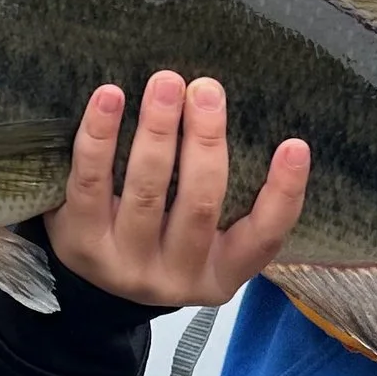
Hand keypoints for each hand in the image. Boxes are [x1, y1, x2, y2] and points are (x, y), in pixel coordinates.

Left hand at [43, 74, 309, 308]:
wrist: (90, 292)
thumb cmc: (163, 242)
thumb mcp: (206, 242)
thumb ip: (228, 195)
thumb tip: (240, 113)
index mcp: (221, 273)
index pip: (263, 238)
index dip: (284, 193)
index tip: (296, 144)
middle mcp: (176, 277)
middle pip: (200, 205)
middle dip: (205, 141)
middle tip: (207, 89)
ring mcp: (126, 263)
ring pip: (146, 191)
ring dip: (157, 131)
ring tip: (165, 83)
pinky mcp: (81, 241)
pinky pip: (92, 183)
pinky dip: (100, 137)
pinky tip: (109, 98)